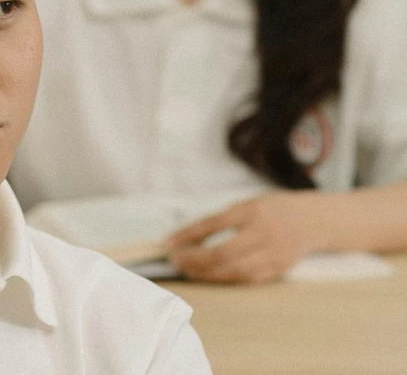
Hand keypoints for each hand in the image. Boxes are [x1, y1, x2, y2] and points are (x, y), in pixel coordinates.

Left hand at [166, 191, 330, 283]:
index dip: (188, 235)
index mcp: (253, 210)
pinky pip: (246, 279)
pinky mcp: (279, 270)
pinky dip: (224, 279)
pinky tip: (209, 276)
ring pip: (233, 271)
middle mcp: (265, 233)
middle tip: (175, 260)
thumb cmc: (275, 209)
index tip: (168, 243)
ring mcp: (274, 254)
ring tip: (186, 269)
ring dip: (205, 273)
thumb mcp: (248, 204)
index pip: (213, 224)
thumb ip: (221, 220)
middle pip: (222, 253)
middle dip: (194, 260)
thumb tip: (186, 237)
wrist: (316, 221)